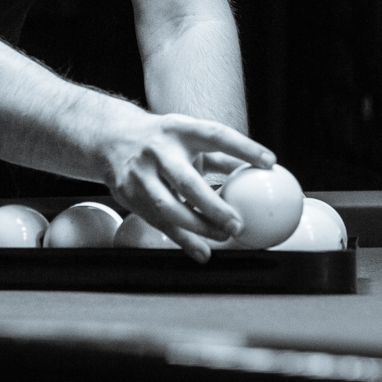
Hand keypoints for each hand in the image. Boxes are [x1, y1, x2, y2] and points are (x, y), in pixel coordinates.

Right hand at [101, 111, 275, 261]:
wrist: (111, 138)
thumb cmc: (162, 139)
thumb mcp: (188, 136)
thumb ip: (219, 155)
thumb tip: (257, 171)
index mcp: (179, 129)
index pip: (215, 135)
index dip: (243, 147)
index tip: (269, 162)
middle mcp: (158, 150)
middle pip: (187, 181)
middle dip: (213, 206)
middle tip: (238, 224)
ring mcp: (140, 173)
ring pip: (170, 208)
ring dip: (199, 227)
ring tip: (224, 237)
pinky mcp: (129, 194)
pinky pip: (159, 222)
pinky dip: (183, 240)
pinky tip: (202, 252)